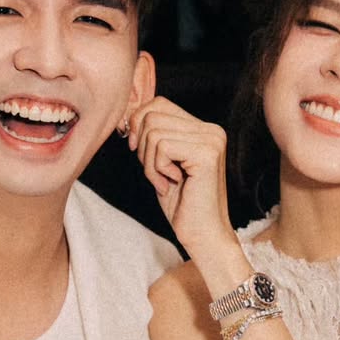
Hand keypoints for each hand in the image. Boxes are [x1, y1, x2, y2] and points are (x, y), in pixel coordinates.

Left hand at [128, 97, 237, 274]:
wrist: (203, 235)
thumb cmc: (182, 205)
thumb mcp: (161, 163)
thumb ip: (152, 136)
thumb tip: (128, 115)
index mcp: (203, 129)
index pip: (159, 104)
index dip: (139, 124)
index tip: (136, 150)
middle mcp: (212, 130)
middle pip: (153, 114)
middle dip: (142, 146)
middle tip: (155, 173)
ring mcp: (211, 140)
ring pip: (153, 131)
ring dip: (150, 162)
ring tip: (165, 181)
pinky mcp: (206, 153)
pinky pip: (161, 146)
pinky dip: (156, 169)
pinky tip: (171, 185)